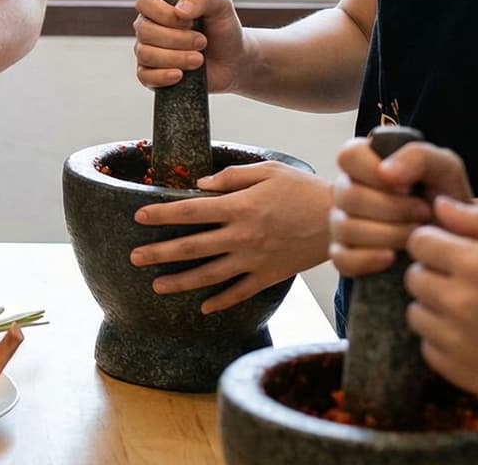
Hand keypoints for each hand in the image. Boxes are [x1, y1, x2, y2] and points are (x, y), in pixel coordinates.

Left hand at [131, 161, 331, 312]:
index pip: (189, 211)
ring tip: (156, 286)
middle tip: (133, 258)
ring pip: (209, 275)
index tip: (138, 216)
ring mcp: (255, 260)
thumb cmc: (304, 189)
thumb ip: (232, 177)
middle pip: (191, 247)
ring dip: (180, 282)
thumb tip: (199, 185)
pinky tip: (203, 307)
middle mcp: (242, 236)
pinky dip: (220, 301)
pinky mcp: (269, 276)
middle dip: (159, 253)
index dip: (161, 214)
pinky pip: (239, 293)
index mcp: (239, 207)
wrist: (343, 221)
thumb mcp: (269, 171)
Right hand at [133, 0, 245, 91]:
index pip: (144, 2)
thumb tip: (179, 10)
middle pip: (144, 31)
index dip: (164, 13)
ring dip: (175, 58)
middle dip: (176, 39)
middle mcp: (148, 26)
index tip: (189, 21)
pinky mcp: (150, 74)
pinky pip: (144, 77)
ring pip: (145, 54)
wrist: (232, 60)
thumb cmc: (223, 29)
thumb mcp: (220, 4)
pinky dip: (162, 76)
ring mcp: (146, 50)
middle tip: (202, 42)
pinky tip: (180, 75)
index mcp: (159, 4)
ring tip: (199, 60)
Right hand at [329, 137, 473, 277]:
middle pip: (348, 195)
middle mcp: (348, 191)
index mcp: (366, 163)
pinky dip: (368, 259)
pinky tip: (392, 257)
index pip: (349, 156)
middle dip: (392, 208)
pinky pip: (342, 258)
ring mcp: (342, 224)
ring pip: (346, 227)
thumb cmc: (445, 201)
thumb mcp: (445, 169)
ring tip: (415, 234)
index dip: (374, 171)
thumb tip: (385, 171)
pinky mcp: (345, 255)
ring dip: (388, 234)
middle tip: (423, 213)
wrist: (454, 242)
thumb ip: (418, 157)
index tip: (406, 186)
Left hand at [401, 196, 477, 406]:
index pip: (419, 242)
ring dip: (434, 307)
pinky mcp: (456, 370)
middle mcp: (456, 302)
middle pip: (414, 277)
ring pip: (416, 312)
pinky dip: (443, 339)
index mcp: (474, 265)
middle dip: (434, 273)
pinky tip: (473, 336)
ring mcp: (454, 340)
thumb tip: (439, 204)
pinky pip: (428, 346)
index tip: (453, 250)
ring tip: (470, 310)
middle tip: (467, 281)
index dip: (434, 242)